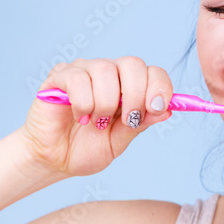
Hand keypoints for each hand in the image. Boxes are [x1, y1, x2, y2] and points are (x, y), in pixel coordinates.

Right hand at [21, 57, 172, 176]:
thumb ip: (142, 123)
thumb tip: (167, 109)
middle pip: (132, 63)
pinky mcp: (60, 76)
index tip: (157, 108)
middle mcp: (109, 72)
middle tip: (129, 119)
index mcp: (128, 85)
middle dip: (136, 94)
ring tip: (97, 123)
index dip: (160, 87)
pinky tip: (79, 117)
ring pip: (105, 70)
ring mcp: (84, 71)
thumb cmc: (88, 147)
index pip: (152, 72)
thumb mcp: (121, 139)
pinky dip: (84, 103)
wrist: (56, 160)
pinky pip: (78, 79)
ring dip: (106, 103)